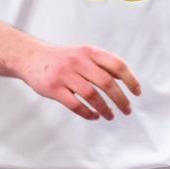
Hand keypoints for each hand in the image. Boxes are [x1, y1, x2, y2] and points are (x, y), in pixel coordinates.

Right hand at [19, 43, 140, 120]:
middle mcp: (78, 61)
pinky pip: (74, 104)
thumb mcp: (84, 54)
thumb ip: (103, 64)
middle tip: (127, 110)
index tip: (137, 93)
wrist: (32, 57)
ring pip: (91, 95)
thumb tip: (126, 79)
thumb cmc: (63, 59)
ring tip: (110, 116)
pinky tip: (93, 116)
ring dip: (104, 108)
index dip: (130, 79)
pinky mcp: (53, 88)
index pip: (117, 65)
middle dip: (120, 99)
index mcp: (89, 52)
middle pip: (106, 82)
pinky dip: (87, 113)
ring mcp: (65, 75)